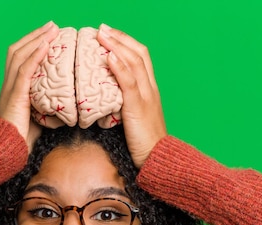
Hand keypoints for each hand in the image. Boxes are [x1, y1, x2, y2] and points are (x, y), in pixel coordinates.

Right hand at [0, 22, 58, 152]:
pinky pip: (24, 70)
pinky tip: (45, 45)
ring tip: (52, 29)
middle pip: (18, 50)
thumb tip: (68, 112)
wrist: (6, 152)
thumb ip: (47, 112)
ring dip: (37, 39)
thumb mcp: (37, 122)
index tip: (49, 36)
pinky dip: (35, 54)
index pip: (19, 59)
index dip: (32, 45)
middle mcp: (8, 85)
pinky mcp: (15, 95)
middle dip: (35, 36)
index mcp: (12, 89)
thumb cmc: (21, 142)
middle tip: (52, 26)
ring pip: (20, 55)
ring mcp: (10, 89)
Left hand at [97, 24, 166, 167]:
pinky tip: (109, 57)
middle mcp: (151, 89)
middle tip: (102, 29)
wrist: (158, 159)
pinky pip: (129, 83)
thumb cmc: (144, 144)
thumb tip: (105, 99)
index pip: (141, 58)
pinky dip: (120, 67)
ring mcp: (146, 97)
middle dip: (120, 38)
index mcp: (150, 90)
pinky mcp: (139, 108)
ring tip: (102, 35)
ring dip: (117, 46)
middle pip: (139, 54)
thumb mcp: (134, 119)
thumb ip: (124, 106)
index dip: (126, 43)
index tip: (109, 35)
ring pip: (134, 63)